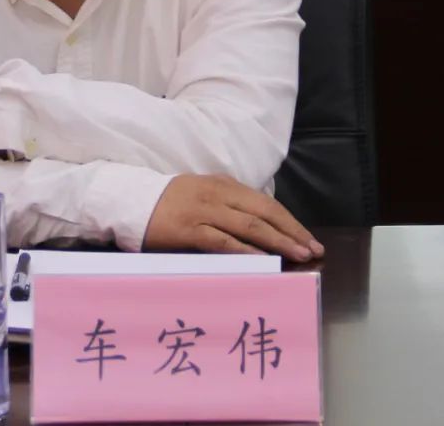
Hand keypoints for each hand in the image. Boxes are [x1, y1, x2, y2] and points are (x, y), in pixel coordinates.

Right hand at [143, 174, 323, 262]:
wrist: (129, 201)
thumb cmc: (168, 204)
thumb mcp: (202, 195)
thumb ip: (228, 205)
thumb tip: (261, 227)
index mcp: (223, 184)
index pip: (265, 202)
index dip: (290, 220)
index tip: (309, 237)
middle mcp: (217, 194)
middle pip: (264, 212)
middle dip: (292, 231)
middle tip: (314, 249)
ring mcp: (204, 210)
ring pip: (250, 225)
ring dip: (278, 241)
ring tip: (299, 255)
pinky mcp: (190, 229)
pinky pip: (224, 241)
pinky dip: (247, 250)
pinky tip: (264, 260)